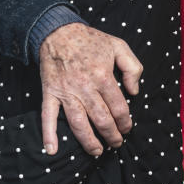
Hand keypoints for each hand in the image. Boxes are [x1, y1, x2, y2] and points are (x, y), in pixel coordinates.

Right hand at [39, 23, 142, 155]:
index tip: (127, 128)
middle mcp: (84, 87)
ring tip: (97, 151)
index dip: (125, 122)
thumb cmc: (90, 40)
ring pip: (78, 123)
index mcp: (103, 76)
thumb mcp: (118, 46)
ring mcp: (66, 91)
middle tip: (116, 143)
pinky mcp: (50, 93)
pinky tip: (51, 150)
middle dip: (111, 135)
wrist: (58, 32)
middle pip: (101, 119)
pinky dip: (48, 134)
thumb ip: (132, 67)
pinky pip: (48, 116)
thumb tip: (134, 91)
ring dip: (88, 141)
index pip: (118, 107)